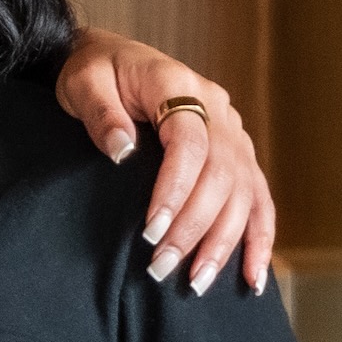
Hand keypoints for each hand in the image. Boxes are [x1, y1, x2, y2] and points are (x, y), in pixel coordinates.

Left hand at [47, 46, 275, 294]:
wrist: (111, 58)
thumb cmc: (92, 71)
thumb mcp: (82, 83)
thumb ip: (101, 113)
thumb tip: (122, 151)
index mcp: (179, 86)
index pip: (189, 143)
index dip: (174, 190)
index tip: (150, 231)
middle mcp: (217, 108)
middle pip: (221, 174)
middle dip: (195, 227)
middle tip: (161, 267)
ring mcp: (232, 130)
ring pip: (244, 191)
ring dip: (225, 241)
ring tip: (197, 283)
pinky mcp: (236, 152)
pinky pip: (257, 196)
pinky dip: (258, 237)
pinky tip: (252, 277)